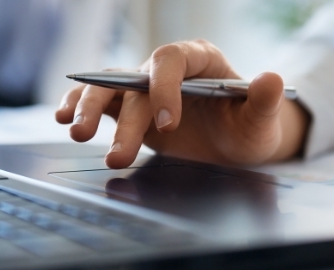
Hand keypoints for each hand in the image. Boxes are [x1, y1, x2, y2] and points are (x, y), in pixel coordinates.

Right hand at [55, 40, 309, 167]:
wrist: (232, 145)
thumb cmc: (247, 127)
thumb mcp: (261, 119)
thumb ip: (263, 100)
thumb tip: (270, 78)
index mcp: (197, 59)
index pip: (169, 61)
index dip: (164, 88)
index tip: (168, 124)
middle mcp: (163, 70)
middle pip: (132, 80)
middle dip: (123, 117)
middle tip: (119, 153)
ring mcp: (141, 88)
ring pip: (106, 88)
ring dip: (89, 109)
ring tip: (77, 134)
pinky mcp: (126, 108)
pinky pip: (97, 101)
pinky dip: (76, 106)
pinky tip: (63, 119)